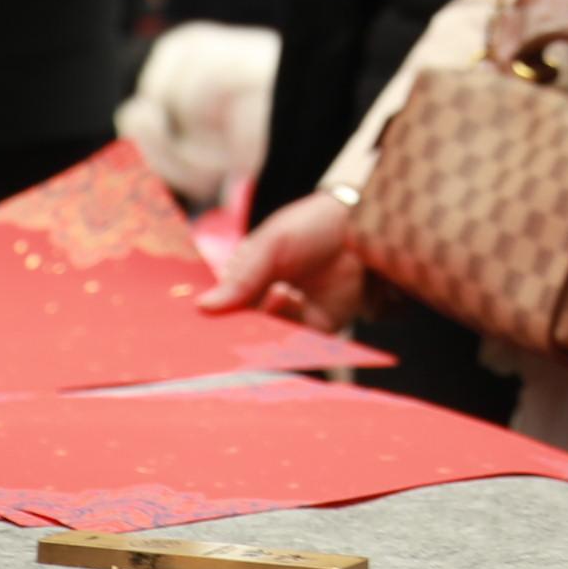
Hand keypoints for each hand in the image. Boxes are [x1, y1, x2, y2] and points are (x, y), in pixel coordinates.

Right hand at [199, 189, 366, 331]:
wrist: (365, 229)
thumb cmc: (313, 227)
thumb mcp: (271, 244)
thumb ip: (241, 277)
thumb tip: (203, 307)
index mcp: (249, 275)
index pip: (223, 302)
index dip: (213, 313)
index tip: (202, 322)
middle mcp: (266, 298)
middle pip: (242, 326)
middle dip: (238, 325)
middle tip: (237, 316)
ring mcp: (292, 315)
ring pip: (266, 335)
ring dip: (269, 318)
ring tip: (280, 292)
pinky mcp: (317, 328)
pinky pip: (296, 341)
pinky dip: (291, 324)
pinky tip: (294, 299)